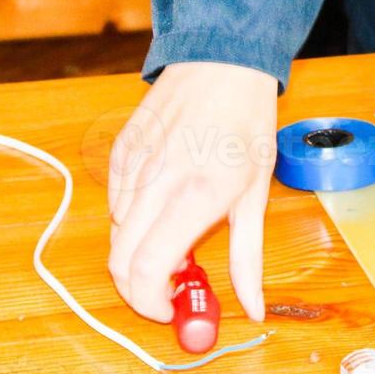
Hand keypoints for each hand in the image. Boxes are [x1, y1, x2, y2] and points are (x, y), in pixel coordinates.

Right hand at [107, 62, 276, 321]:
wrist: (223, 63)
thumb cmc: (248, 126)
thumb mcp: (257, 193)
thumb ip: (248, 257)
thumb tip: (252, 308)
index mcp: (196, 196)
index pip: (147, 272)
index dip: (150, 304)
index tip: (169, 310)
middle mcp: (156, 184)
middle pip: (121, 263)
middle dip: (140, 287)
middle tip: (171, 286)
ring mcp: (132, 167)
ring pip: (119, 234)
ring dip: (141, 249)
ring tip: (178, 229)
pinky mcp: (118, 153)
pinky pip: (116, 203)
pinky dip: (135, 218)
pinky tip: (164, 199)